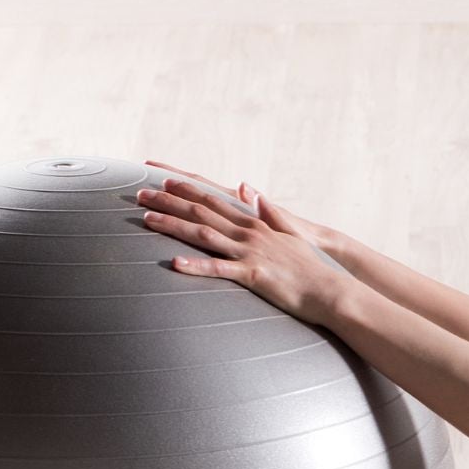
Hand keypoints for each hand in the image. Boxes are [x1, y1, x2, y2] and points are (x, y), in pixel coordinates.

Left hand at [143, 159, 349, 258]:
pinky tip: (174, 263)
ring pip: (203, 234)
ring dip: (173, 225)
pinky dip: (196, 265)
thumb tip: (251, 187)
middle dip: (168, 200)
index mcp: (253, 223)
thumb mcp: (289, 233)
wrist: (329, 289)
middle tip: (139, 194)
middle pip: (200, 211)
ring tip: (147, 220)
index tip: (162, 178)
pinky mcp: (252, 275)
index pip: (213, 199)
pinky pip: (218, 270)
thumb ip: (268, 211)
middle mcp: (248, 233)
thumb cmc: (310, 267)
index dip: (186, 188)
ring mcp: (249, 252)